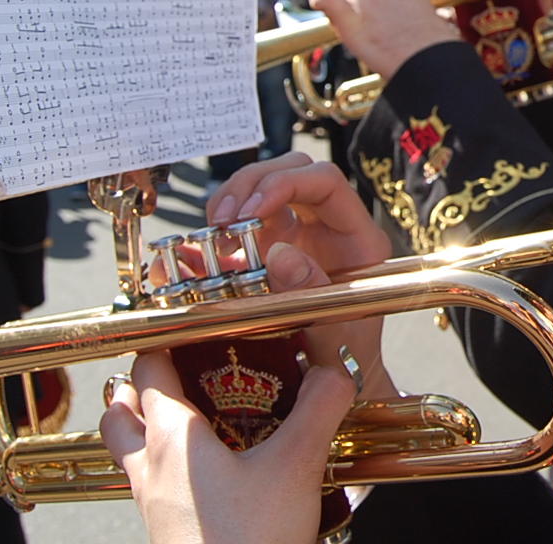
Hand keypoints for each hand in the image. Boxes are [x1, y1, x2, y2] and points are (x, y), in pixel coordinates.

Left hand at [102, 301, 359, 543]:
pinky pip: (147, 483)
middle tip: (176, 364)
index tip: (191, 318)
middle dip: (140, 381)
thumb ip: (319, 408)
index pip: (150, 366)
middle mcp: (149, 465)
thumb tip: (334, 373)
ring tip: (182, 410)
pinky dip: (162, 463)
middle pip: (120, 407)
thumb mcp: (297, 465)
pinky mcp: (164, 530)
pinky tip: (203, 469)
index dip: (167, 336)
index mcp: (172, 436)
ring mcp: (150, 502)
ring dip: (142, 422)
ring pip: (126, 447)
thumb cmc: (248, 542)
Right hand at [205, 153, 395, 397]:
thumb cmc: (344, 357)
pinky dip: (213, 233)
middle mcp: (327, 226)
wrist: (332, 381)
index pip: (325, 181)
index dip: (285, 184)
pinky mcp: (267, 249)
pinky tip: (195, 252)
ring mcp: (297, 234)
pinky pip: (239, 224)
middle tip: (222, 220)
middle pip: (291, 171)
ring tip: (211, 237)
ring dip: (230, 202)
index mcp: (357, 237)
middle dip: (250, 185)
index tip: (249, 213)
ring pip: (262, 188)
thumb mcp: (334, 331)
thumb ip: (309, 292)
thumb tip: (280, 253)